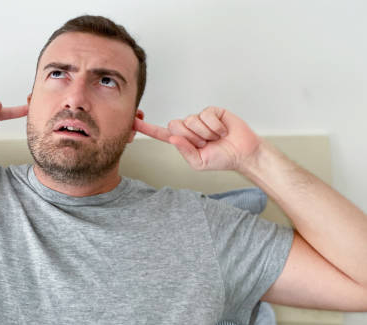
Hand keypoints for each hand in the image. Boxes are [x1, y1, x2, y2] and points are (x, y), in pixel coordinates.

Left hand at [134, 106, 262, 171]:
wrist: (242, 153)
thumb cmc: (221, 159)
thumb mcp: (199, 162)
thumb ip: (185, 152)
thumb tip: (173, 139)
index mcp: (182, 141)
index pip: (161, 133)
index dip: (147, 128)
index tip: (133, 121)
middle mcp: (188, 128)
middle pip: (175, 125)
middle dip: (191, 137)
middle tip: (206, 143)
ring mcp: (199, 118)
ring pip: (191, 120)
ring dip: (205, 133)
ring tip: (216, 138)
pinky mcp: (212, 111)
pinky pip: (206, 115)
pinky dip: (215, 126)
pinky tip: (222, 131)